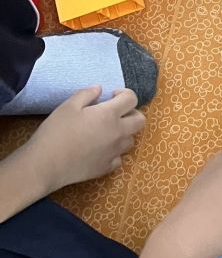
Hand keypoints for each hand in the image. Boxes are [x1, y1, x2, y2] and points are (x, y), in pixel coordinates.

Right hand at [21, 86, 144, 193]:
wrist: (44, 165)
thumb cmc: (55, 132)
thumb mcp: (68, 106)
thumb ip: (86, 94)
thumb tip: (100, 89)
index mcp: (110, 115)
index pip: (132, 99)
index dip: (124, 93)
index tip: (111, 95)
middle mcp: (118, 133)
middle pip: (140, 120)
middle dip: (132, 113)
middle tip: (115, 113)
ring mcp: (114, 152)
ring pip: (131, 140)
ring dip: (124, 133)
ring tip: (107, 131)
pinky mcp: (106, 168)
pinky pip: (119, 158)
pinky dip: (114, 152)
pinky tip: (101, 150)